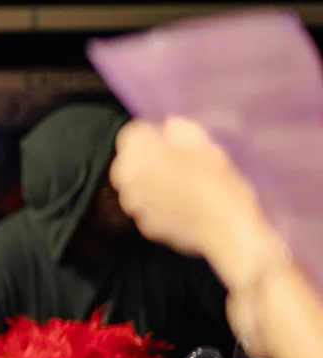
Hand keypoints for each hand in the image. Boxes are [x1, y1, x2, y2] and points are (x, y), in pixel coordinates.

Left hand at [108, 117, 278, 283]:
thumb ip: (179, 130)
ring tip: (184, 184)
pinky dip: (158, 204)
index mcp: (139, 153)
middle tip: (179, 162)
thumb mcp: (204, 145)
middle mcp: (128, 178)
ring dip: (152, 181)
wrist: (229, 229)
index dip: (152, 134)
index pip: (132, 134)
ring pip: (136, 185)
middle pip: (130, 160)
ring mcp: (134, 205)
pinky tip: (184, 205)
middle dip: (148, 158)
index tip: (168, 139)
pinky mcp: (145, 225)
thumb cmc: (219, 184)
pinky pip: (147, 207)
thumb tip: (169, 128)